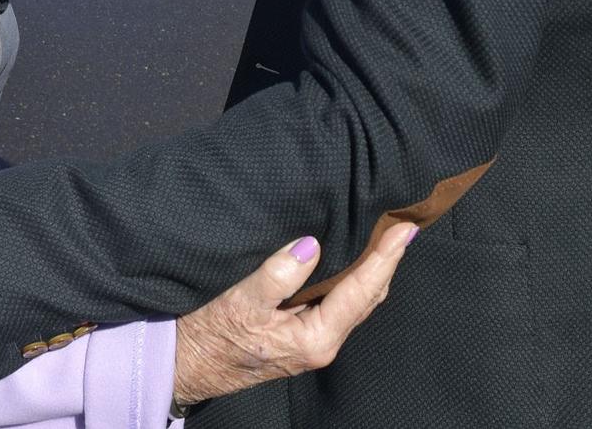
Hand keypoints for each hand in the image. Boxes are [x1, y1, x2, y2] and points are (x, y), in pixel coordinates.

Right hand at [171, 223, 415, 409]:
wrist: (186, 365)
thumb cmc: (210, 335)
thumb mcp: (241, 301)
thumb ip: (278, 274)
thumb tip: (312, 246)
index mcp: (315, 338)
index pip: (361, 291)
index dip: (385, 258)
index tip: (405, 230)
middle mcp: (322, 343)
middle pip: (368, 298)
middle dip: (387, 263)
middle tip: (404, 227)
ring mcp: (313, 341)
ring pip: (356, 303)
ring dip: (373, 271)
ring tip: (387, 240)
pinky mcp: (301, 335)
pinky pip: (339, 304)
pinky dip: (352, 280)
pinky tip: (352, 262)